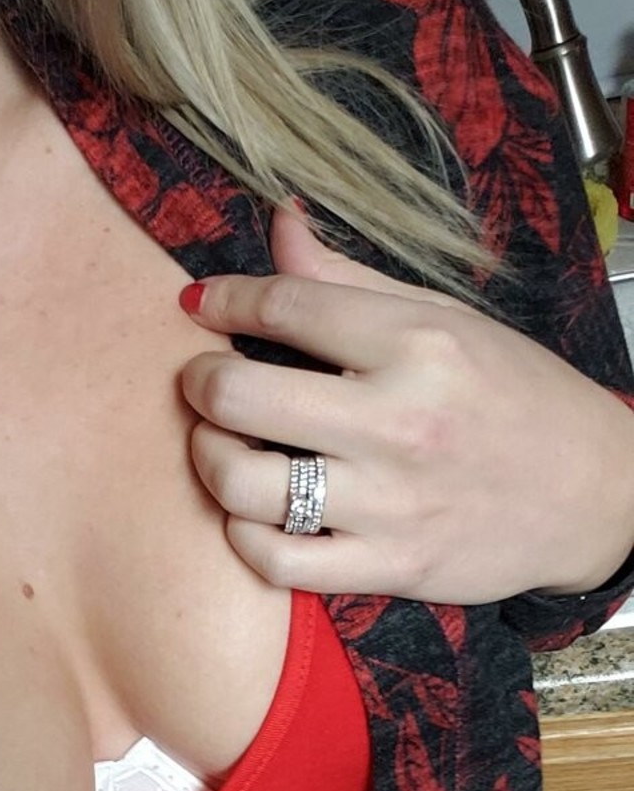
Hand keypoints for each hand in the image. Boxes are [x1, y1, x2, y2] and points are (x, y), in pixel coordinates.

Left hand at [181, 206, 633, 602]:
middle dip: (197, 382)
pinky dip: (242, 536)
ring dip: (207, 460)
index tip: (201, 304)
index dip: (223, 300)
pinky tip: (251, 512)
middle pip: (239, 396)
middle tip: (201, 381)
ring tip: (217, 445)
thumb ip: (349, 279)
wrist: (595, 494)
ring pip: (244, 486)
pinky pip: (276, 561)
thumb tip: (279, 224)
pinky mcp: (390, 566)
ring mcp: (391, 503)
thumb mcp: (445, 319)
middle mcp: (399, 422)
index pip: (284, 305)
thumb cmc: (516, 398)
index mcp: (417, 344)